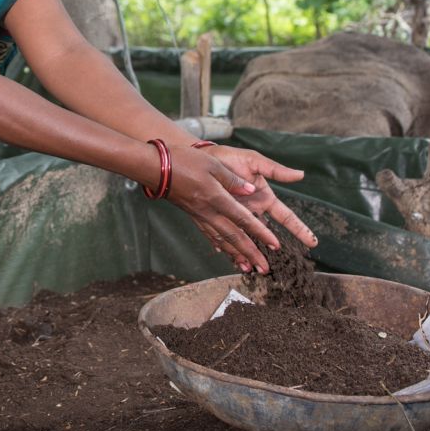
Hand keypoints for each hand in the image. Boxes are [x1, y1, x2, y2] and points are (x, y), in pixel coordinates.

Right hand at [162, 146, 282, 273]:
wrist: (155, 168)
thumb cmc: (183, 161)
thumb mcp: (212, 165)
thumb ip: (232, 180)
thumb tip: (251, 190)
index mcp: (216, 198)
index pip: (243, 219)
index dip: (260, 233)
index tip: (274, 245)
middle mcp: (208, 212)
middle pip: (234, 237)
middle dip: (251, 254)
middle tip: (264, 268)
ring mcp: (199, 215)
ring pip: (221, 240)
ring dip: (236, 255)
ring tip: (248, 268)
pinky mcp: (192, 215)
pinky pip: (208, 234)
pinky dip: (219, 245)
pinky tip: (224, 253)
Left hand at [197, 146, 315, 270]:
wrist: (202, 157)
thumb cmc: (230, 158)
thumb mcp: (253, 161)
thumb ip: (275, 170)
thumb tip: (300, 175)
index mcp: (264, 198)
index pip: (285, 217)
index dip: (299, 229)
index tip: (312, 242)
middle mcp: (252, 211)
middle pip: (266, 235)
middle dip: (271, 250)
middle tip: (280, 266)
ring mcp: (235, 216)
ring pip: (246, 238)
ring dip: (250, 253)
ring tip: (256, 269)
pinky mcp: (218, 217)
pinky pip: (224, 235)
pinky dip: (228, 247)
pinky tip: (232, 258)